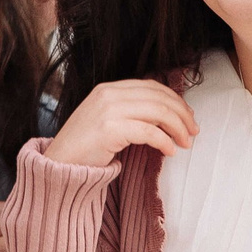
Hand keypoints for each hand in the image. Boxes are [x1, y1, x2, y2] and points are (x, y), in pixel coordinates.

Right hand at [44, 78, 196, 167]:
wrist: (58, 165)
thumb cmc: (84, 148)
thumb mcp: (107, 120)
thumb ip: (130, 112)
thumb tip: (165, 116)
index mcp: (109, 88)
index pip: (152, 87)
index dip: (175, 100)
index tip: (188, 116)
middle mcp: (108, 94)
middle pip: (159, 97)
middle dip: (182, 114)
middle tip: (193, 131)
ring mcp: (108, 109)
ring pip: (158, 111)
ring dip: (178, 127)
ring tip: (185, 142)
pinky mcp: (109, 129)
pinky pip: (148, 131)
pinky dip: (165, 141)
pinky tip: (170, 151)